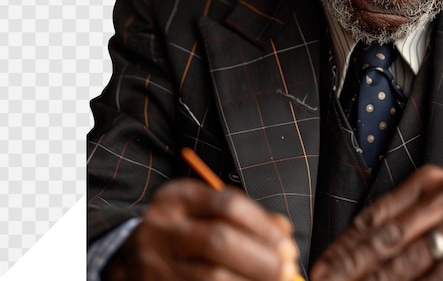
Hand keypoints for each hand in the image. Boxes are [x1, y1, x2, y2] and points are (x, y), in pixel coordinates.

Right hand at [102, 178, 300, 280]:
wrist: (127, 260)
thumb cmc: (180, 231)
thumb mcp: (202, 211)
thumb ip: (244, 217)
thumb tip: (284, 232)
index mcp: (176, 198)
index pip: (226, 204)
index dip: (262, 225)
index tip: (287, 242)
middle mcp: (162, 229)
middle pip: (219, 241)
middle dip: (260, 258)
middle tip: (285, 268)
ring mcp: (155, 265)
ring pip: (211, 278)